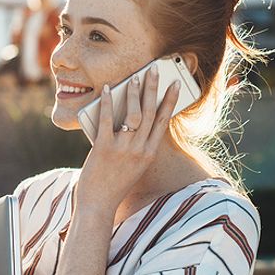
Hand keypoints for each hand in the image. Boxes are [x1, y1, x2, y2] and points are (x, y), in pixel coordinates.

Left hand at [75, 63, 180, 209]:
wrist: (98, 205)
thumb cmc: (114, 186)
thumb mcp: (134, 166)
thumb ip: (136, 145)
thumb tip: (131, 117)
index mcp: (149, 154)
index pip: (163, 122)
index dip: (170, 101)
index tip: (176, 85)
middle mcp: (139, 150)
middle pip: (149, 113)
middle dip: (153, 88)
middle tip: (155, 70)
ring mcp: (123, 150)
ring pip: (132, 114)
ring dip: (133, 93)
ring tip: (134, 77)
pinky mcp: (104, 149)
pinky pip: (107, 120)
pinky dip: (107, 103)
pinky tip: (106, 89)